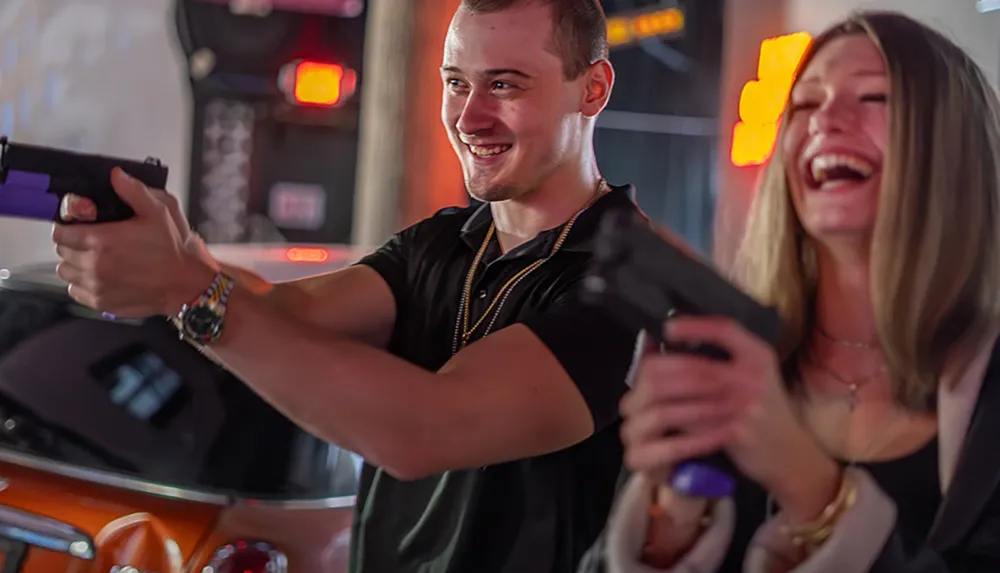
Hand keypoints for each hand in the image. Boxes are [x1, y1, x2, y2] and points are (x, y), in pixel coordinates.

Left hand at [51, 168, 217, 317]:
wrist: (185, 283)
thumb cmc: (172, 249)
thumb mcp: (159, 211)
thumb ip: (133, 191)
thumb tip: (115, 175)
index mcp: (101, 240)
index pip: (60, 232)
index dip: (68, 226)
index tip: (81, 226)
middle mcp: (93, 265)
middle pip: (62, 252)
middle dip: (73, 244)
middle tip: (93, 241)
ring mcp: (96, 286)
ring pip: (66, 272)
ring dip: (76, 264)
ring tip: (95, 259)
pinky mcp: (100, 303)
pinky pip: (75, 291)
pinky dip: (83, 283)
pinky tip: (101, 276)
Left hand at [621, 317, 841, 522]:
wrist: (791, 454)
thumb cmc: (764, 411)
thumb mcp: (752, 376)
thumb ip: (721, 357)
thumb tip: (665, 340)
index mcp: (758, 356)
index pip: (725, 329)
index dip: (694, 326)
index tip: (667, 326)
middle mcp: (754, 376)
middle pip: (695, 366)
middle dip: (662, 371)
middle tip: (642, 376)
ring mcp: (746, 404)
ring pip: (689, 396)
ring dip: (661, 400)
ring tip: (643, 398)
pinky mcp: (737, 431)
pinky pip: (695, 424)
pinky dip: (675, 423)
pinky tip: (659, 421)